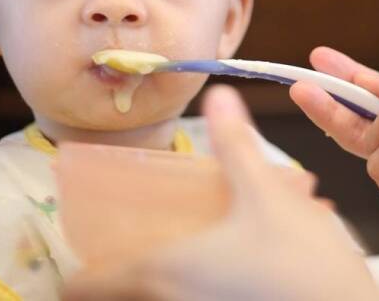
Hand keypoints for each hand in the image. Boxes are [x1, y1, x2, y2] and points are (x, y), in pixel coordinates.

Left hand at [64, 84, 378, 300]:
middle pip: (125, 295)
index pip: (91, 285)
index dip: (77, 275)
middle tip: (131, 248)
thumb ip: (236, 145)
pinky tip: (232, 260)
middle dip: (122, 273)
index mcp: (169, 268)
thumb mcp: (265, 192)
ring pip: (164, 296)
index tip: (77, 262)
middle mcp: (178, 299)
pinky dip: (199, 282)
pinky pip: (200, 298)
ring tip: (187, 248)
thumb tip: (220, 98)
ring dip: (164, 277)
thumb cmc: (302, 261)